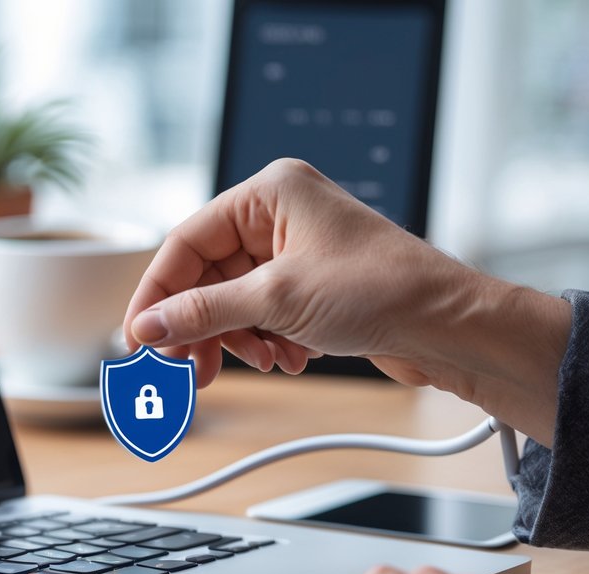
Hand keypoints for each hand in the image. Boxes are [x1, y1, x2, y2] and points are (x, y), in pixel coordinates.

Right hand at [122, 159, 569, 443]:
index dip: (157, 294)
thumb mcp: (276, 300)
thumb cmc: (384, 290)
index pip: (186, 242)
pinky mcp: (309, 286)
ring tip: (256, 362)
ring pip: (232, 301)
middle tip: (186, 366)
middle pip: (206, 276)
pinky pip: (260, 315)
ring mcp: (294, 252)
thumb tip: (147, 326)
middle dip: (199, 325)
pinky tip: (287, 359)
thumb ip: (201, 312)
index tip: (138, 337)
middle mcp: (279, 216)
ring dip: (235, 339)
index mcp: (269, 193)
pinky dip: (263, 341)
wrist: (450, 328)